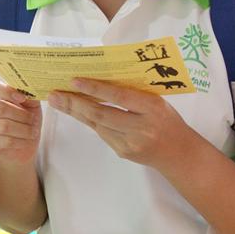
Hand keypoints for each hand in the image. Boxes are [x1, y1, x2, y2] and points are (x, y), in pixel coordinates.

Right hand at [0, 78, 41, 164]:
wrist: (24, 142)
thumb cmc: (25, 118)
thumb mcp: (30, 103)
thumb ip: (28, 94)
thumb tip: (28, 90)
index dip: (5, 90)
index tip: (22, 98)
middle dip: (21, 115)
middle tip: (33, 119)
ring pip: (4, 126)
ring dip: (23, 130)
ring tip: (33, 131)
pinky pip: (5, 141)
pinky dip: (20, 141)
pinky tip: (26, 140)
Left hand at [47, 78, 195, 169]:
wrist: (180, 153)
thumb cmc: (167, 120)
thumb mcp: (156, 101)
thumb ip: (133, 93)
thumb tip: (100, 79)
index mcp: (152, 108)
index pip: (119, 96)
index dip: (95, 88)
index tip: (74, 80)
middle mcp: (141, 127)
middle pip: (102, 114)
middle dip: (75, 103)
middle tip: (55, 94)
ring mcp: (131, 143)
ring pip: (97, 125)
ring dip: (75, 112)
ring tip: (57, 101)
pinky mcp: (123, 152)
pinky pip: (102, 133)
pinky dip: (88, 121)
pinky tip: (75, 111)